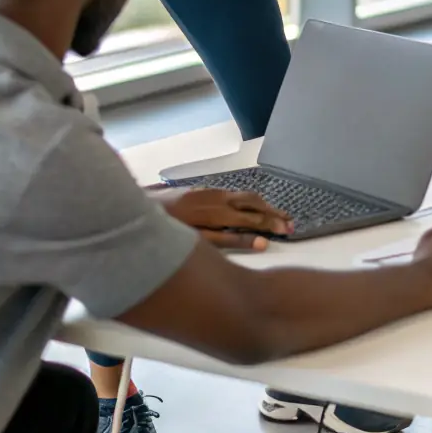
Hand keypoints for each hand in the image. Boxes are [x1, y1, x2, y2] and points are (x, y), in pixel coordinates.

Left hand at [162, 187, 293, 249]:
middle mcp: (219, 197)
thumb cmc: (169, 230)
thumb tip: (261, 242)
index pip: (255, 217)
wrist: (141, 207)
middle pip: (254, 202)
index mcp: (220, 212)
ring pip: (245, 195)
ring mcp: (211, 191)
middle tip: (290, 223)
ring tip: (277, 215)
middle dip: (273, 212)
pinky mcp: (204, 190)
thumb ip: (231, 241)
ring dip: (264, 205)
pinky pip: (235, 193)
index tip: (288, 230)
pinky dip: (250, 201)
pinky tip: (251, 208)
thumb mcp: (200, 241)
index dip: (272, 223)